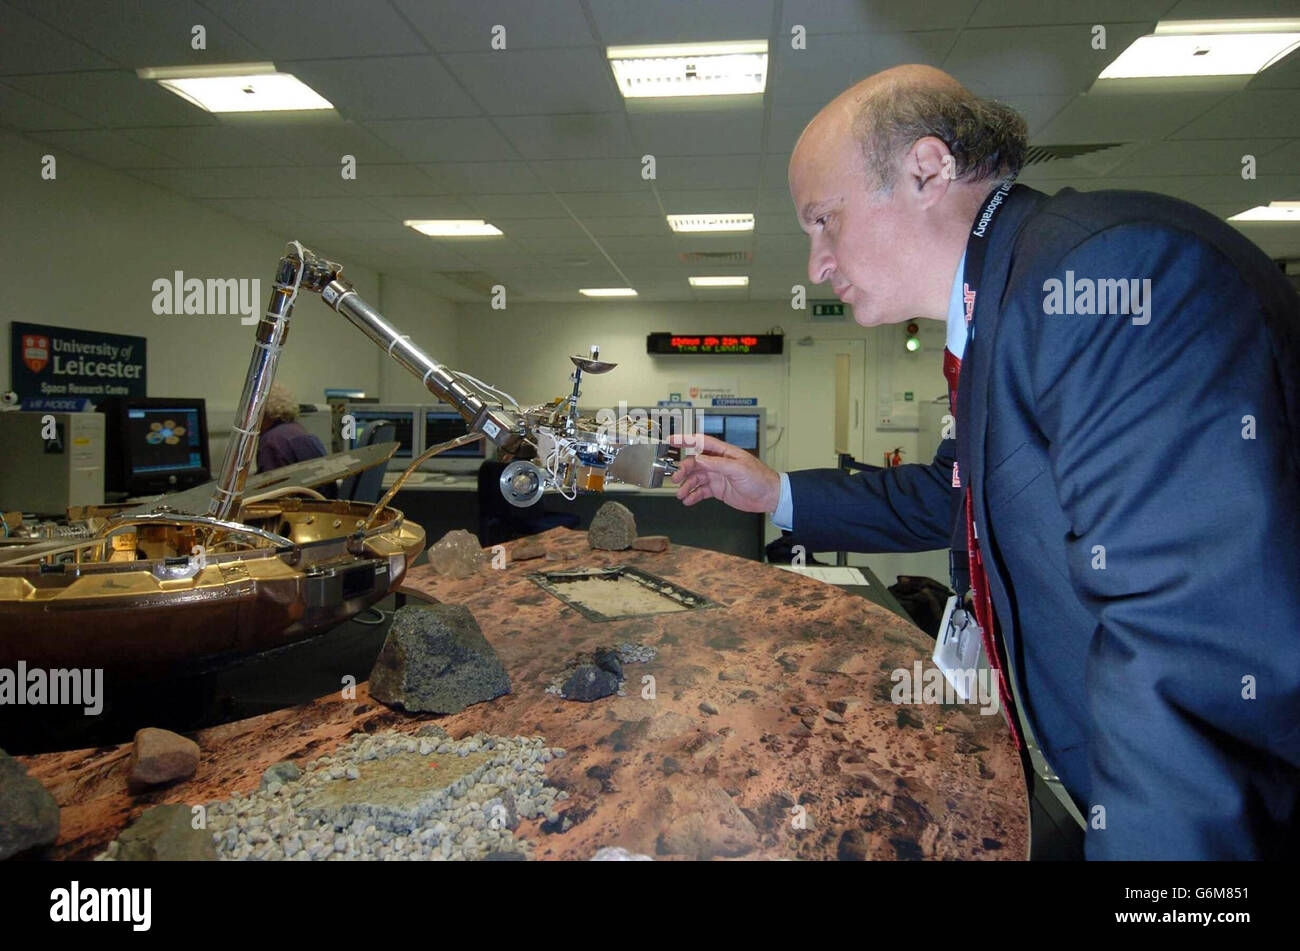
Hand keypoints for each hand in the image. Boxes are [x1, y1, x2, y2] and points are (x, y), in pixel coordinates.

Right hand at [666, 433, 780, 511]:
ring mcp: (718, 476)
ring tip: (681, 494)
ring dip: (687, 485)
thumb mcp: (739, 469)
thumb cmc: (760, 478)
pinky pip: (702, 490)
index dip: (686, 440)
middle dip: (684, 470)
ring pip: (696, 478)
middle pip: (695, 463)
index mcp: (724, 453)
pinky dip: (693, 495)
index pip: (701, 442)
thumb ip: (718, 464)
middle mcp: (719, 463)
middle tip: (677, 479)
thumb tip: (699, 459)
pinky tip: (688, 500)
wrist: (769, 497)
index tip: (672, 440)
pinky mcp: (718, 489)